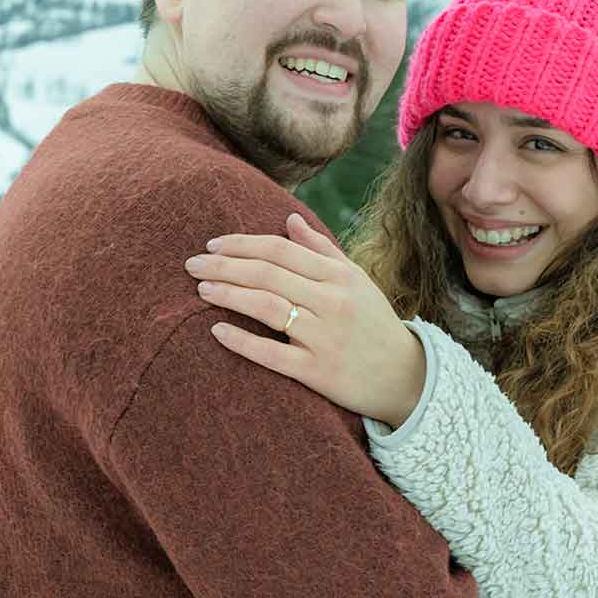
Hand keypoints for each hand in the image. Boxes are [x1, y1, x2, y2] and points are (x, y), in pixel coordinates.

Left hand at [186, 213, 426, 426]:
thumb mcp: (355, 280)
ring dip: (230, 295)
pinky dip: (243, 341)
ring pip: (268, 308)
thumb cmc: (374, 323)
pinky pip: (273, 355)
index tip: (212, 244)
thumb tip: (288, 219)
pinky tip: (216, 331)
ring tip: (201, 289)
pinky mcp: (318, 372)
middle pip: (268, 275)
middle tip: (192, 264)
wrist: (406, 377)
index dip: (242, 244)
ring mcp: (325, 337)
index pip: (281, 250)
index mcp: (339, 277)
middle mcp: (332, 302)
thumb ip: (321, 249)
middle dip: (225, 266)